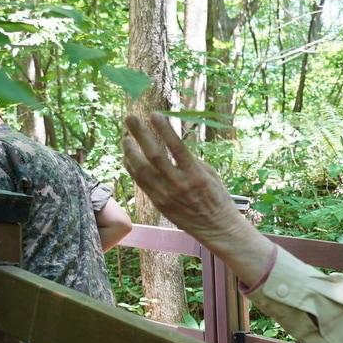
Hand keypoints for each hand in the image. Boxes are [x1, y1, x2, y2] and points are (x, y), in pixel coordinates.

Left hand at [122, 112, 242, 241]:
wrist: (217, 228)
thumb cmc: (217, 198)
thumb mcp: (210, 174)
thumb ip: (191, 161)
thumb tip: (173, 146)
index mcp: (195, 174)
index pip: (177, 147)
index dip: (164, 129)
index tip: (154, 114)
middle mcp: (179, 184)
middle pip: (154, 156)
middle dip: (140, 134)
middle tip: (130, 118)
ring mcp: (166, 195)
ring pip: (141, 170)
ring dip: (130, 152)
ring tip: (125, 138)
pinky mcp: (159, 204)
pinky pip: (141, 183)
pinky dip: (132, 168)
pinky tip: (128, 158)